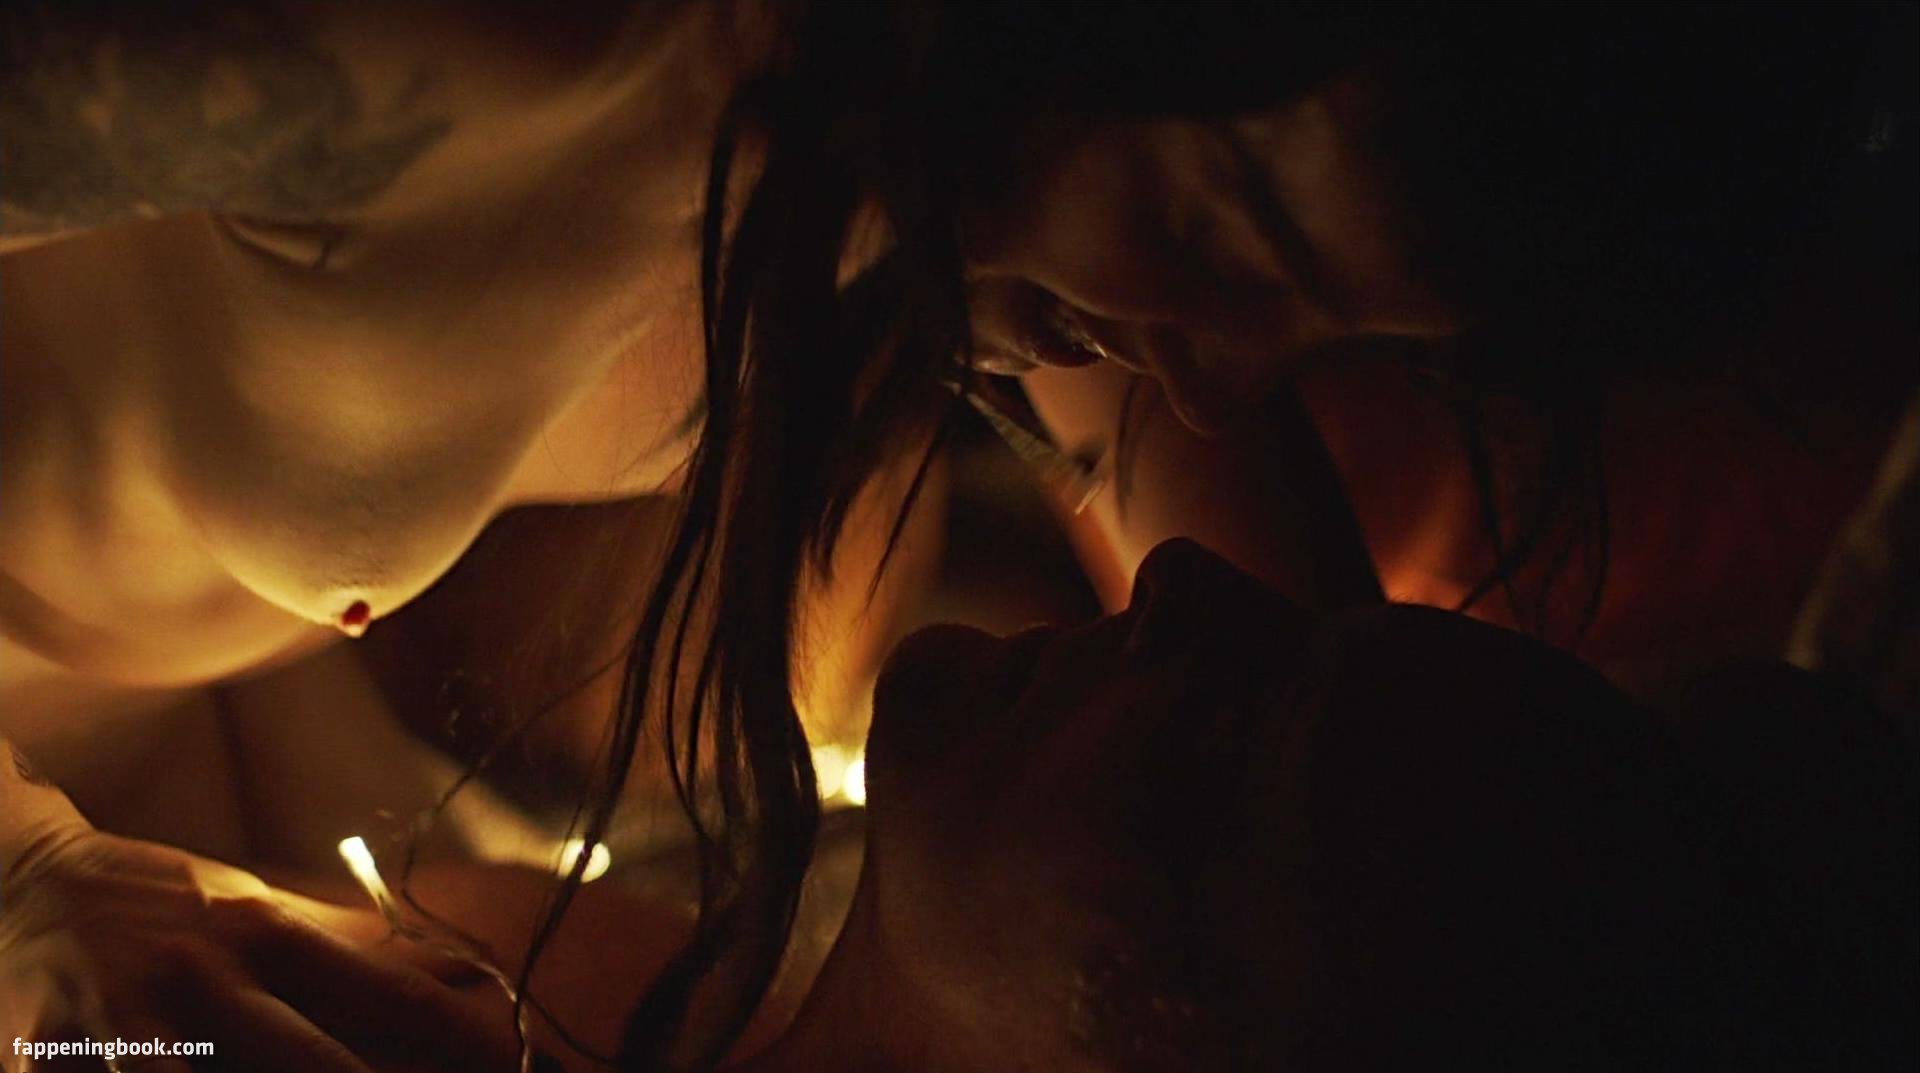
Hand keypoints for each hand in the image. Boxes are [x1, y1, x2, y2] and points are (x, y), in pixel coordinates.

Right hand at [0, 824, 521, 1072]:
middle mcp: (203, 975)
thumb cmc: (164, 903)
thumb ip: (359, 946)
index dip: (456, 1039)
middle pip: (311, 1062)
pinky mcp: (52, 1060)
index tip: (515, 1064)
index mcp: (263, 933)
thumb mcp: (259, 907)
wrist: (22, 881)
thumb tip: (466, 973)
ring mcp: (126, 1025)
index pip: (384, 993)